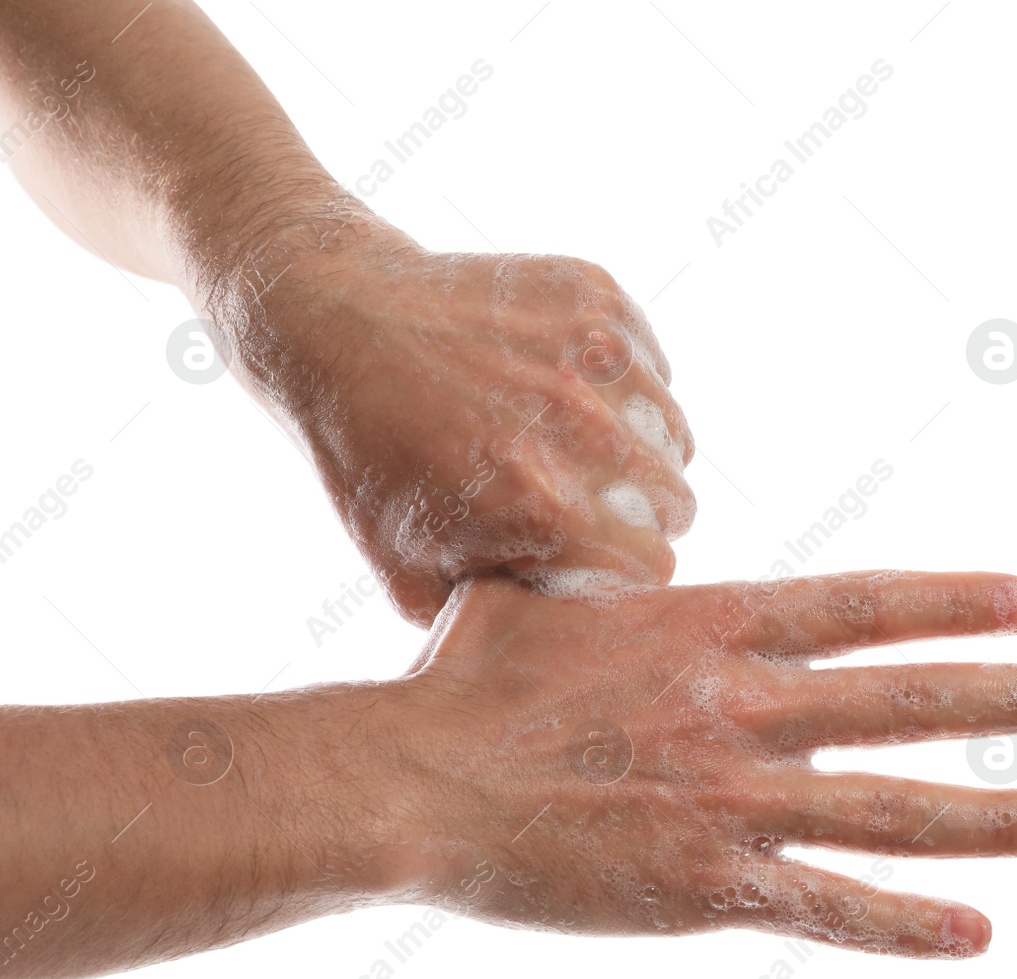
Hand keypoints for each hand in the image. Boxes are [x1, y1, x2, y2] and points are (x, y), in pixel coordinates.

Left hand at [207, 211, 695, 624]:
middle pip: (678, 501)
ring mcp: (596, 355)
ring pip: (675, 433)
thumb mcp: (411, 573)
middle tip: (586, 501)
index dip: (624, 569)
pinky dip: (627, 385)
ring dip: (639, 449)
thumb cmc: (370, 456)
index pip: (654, 565)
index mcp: (546, 508)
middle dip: (640, 514)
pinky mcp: (598, 297)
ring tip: (575, 444)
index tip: (594, 557)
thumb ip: (500, 617)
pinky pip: (656, 368)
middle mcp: (585, 429)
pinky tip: (565, 388)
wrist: (332, 320)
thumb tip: (567, 638)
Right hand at [376, 570, 1016, 957]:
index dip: (957, 604)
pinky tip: (977, 932)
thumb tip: (634, 547)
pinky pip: (829, 907)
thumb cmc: (468, 678)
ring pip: (897, 808)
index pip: (866, 606)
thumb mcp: (550, 588)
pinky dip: (907, 923)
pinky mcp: (707, 884)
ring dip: (1001, 815)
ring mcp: (734, 798)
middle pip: (911, 702)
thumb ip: (615, 573)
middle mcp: (746, 707)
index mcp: (714, 628)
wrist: (412, 776)